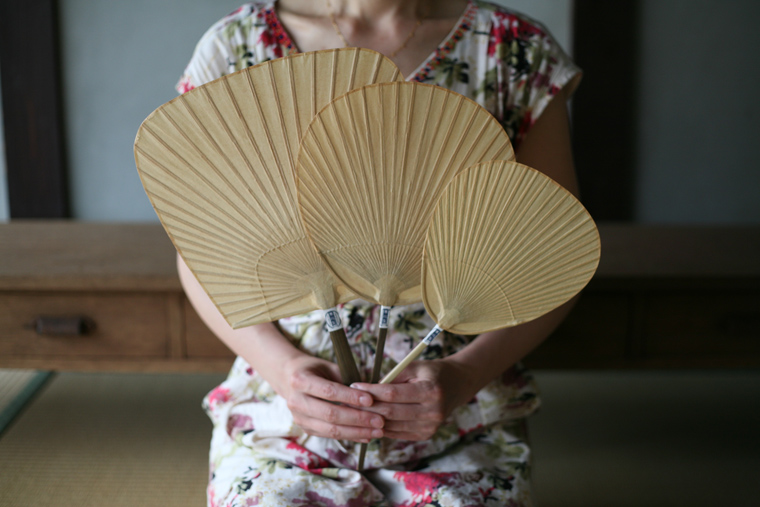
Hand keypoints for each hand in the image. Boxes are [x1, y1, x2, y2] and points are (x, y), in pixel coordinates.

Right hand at [279, 354, 384, 442]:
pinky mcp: (306, 429)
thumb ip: (346, 379)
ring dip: (357, 432)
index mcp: (300, 380)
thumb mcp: (329, 367)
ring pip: (330, 430)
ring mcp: (299, 418)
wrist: (289, 378)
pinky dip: (350, 436)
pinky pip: (330, 436)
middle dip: (358, 418)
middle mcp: (296, 401)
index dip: (350, 397)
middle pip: (330, 414)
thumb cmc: (315, 369)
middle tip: (380, 420)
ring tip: (377, 431)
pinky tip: (367, 435)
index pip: (329, 391)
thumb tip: (373, 393)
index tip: (371, 400)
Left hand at [350, 359, 476, 440]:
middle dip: (366, 406)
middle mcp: (432, 412)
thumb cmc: (431, 373)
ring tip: (352, 410)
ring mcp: (430, 427)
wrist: (456, 386)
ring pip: (391, 426)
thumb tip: (366, 389)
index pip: (393, 394)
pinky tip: (368, 420)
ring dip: (370, 419)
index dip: (371, 391)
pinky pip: (396, 433)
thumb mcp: (414, 367)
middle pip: (390, 412)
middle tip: (347, 400)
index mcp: (430, 391)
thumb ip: (392, 378)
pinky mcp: (425, 435)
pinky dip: (381, 427)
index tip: (354, 385)